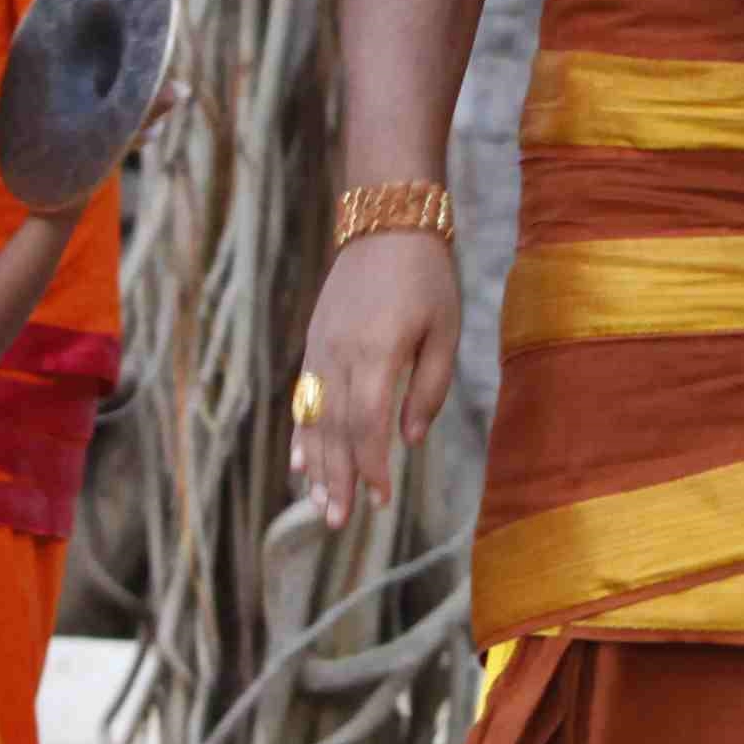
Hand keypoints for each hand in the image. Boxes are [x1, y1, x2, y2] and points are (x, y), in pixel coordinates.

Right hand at [288, 231, 454, 524]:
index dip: (372, 467)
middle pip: (333, 431)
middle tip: (338, 523)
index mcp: (376, 353)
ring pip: (313, 418)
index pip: (368, 425)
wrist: (387, 221)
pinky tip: (299, 462)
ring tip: (319, 505)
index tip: (381, 500)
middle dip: (337, 480)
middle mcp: (340, 354)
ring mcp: (320, 348)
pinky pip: (304, 396)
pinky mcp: (314, 342)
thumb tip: (409, 440)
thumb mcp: (445, 331)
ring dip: (315, 465)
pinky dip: (301, 432)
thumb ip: (429, 388)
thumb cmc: (427, 278)